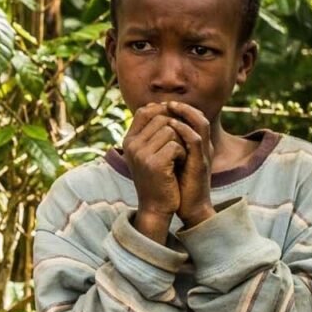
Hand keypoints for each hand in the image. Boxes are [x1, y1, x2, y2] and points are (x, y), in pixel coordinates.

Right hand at [123, 103, 183, 239]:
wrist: (156, 207)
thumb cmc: (158, 178)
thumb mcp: (149, 152)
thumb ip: (152, 131)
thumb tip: (162, 105)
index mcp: (128, 141)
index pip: (145, 111)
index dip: (163, 111)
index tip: (176, 122)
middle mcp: (131, 145)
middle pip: (162, 118)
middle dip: (176, 128)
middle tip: (179, 146)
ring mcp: (141, 154)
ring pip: (171, 130)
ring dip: (181, 142)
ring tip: (178, 157)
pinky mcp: (154, 164)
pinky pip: (176, 145)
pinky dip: (183, 154)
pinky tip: (180, 165)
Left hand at [165, 102, 213, 226]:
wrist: (189, 209)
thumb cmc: (178, 187)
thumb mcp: (171, 163)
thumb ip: (166, 148)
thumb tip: (149, 135)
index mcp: (198, 147)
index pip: (194, 119)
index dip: (180, 109)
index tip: (162, 105)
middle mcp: (204, 147)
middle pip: (199, 116)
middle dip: (183, 106)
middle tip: (166, 101)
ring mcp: (204, 154)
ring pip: (201, 124)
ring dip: (185, 112)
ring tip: (169, 106)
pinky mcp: (201, 164)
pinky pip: (195, 140)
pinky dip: (183, 130)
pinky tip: (170, 125)